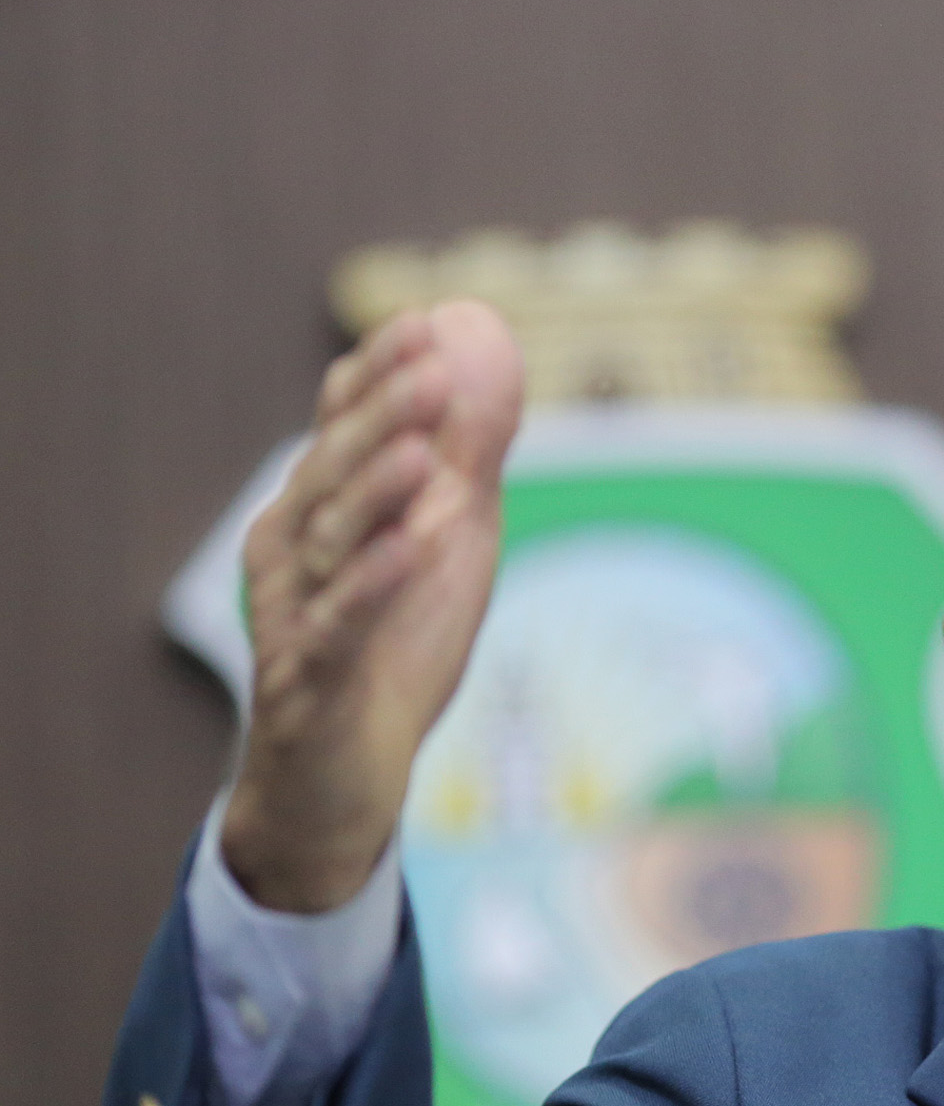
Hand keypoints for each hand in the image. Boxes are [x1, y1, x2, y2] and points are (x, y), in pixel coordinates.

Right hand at [221, 302, 524, 911]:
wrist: (340, 781)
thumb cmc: (391, 645)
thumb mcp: (447, 537)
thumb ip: (467, 447)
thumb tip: (486, 339)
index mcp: (322, 509)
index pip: (344, 430)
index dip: (379, 378)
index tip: (423, 324)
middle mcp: (295, 551)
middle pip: (334, 473)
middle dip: (381, 419)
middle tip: (429, 367)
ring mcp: (296, 614)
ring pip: (330, 543)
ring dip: (375, 492)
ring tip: (424, 449)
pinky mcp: (312, 681)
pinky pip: (341, 627)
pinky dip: (375, 585)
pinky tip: (412, 549)